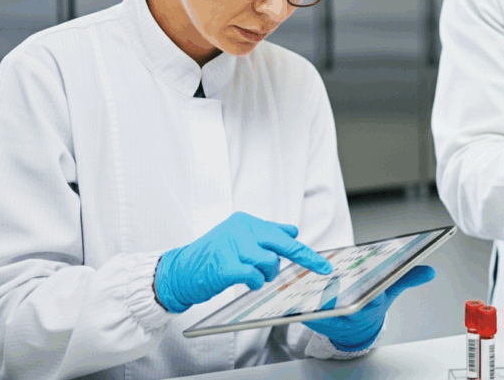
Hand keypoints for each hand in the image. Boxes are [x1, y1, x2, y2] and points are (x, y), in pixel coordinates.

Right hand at [154, 212, 332, 313]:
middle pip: (282, 244)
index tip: (321, 262)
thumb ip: (265, 235)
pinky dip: (254, 282)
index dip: (303, 249)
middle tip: (322, 269)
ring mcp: (232, 246)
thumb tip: (292, 231)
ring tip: (252, 275)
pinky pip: (253, 276)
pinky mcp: (225, 265)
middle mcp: (240, 229)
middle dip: (306, 258)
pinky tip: (246, 281)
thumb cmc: (212, 256)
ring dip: (266, 275)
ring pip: (269, 263)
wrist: (180, 271)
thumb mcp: (239, 238)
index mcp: (245, 221)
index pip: (282, 234)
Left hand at [303, 265, 435, 351]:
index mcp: (372, 305)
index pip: (373, 298)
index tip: (372, 285)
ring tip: (316, 282)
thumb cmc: (370, 303)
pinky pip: (307, 310)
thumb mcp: (390, 290)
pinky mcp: (314, 319)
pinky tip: (301, 287)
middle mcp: (352, 314)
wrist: (353, 328)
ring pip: (325, 307)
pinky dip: (304, 300)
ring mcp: (332, 318)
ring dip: (320, 296)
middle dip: (342, 291)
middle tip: (336, 278)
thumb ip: (407, 278)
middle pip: (347, 302)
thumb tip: (429, 271)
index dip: (372, 293)